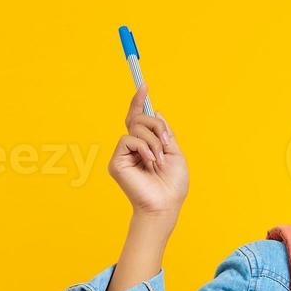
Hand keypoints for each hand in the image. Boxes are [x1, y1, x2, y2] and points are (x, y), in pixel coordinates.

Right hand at [108, 86, 188, 216]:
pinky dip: (144, 148)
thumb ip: (164, 133)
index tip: (144, 86)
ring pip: (135, 128)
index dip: (139, 102)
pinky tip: (150, 162)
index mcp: (145, 146)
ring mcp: (123, 155)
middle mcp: (132, 149)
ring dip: (154, 141)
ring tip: (159, 159)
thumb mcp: (174, 153)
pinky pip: (128, 139)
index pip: (138, 119)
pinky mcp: (116, 162)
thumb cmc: (172, 185)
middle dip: (156, 125)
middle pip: (138, 118)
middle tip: (166, 141)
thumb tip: (156, 112)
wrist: (166, 204)